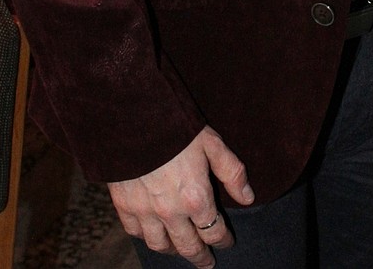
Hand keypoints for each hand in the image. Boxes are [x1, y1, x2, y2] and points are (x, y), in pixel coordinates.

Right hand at [107, 126, 253, 267]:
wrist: (134, 118)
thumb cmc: (176, 128)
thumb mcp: (212, 143)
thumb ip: (232, 172)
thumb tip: (248, 197)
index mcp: (195, 198)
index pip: (214, 231)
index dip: (223, 240)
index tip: (227, 242)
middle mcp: (170, 212)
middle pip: (188, 247)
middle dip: (200, 256)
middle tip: (206, 262)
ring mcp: (145, 212)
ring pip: (160, 245)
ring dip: (173, 251)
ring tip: (180, 250)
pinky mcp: (124, 206)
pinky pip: (135, 233)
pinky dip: (146, 237)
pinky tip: (152, 234)